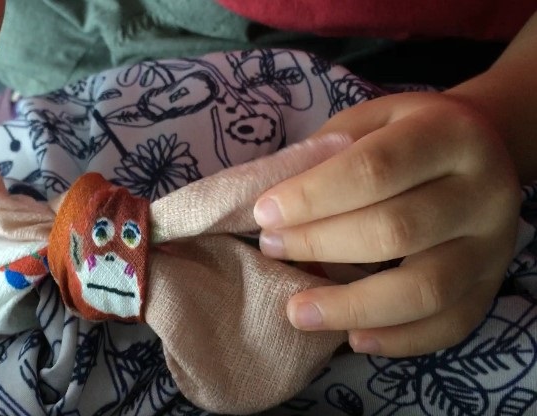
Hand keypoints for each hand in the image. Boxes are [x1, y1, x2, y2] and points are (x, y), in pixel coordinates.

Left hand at [254, 92, 521, 356]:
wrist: (479, 150)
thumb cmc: (402, 136)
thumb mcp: (365, 123)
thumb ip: (323, 158)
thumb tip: (272, 215)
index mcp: (448, 134)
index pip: (375, 169)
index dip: (313, 196)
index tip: (265, 214)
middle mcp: (483, 191)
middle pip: (396, 230)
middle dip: (320, 245)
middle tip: (273, 249)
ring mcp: (493, 245)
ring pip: (425, 289)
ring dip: (351, 306)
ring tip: (297, 311)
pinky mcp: (491, 287)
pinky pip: (449, 325)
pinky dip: (398, 339)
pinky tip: (352, 337)